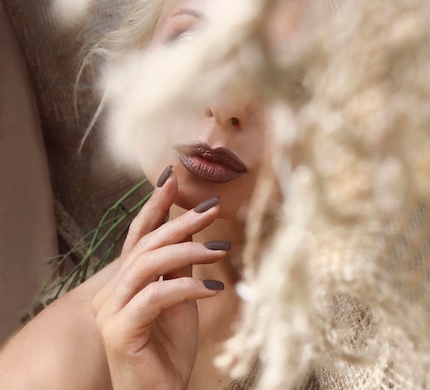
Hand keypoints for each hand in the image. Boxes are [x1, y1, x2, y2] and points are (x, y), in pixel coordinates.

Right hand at [93, 167, 226, 389]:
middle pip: (144, 245)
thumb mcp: (181, 300)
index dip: (154, 207)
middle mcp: (110, 293)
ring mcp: (110, 312)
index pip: (138, 237)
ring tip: (221, 249)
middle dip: (180, 223)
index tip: (172, 179)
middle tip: (212, 207)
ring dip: (187, 252)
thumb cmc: (169, 349)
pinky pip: (154, 297)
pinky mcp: (119, 331)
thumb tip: (192, 231)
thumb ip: (180, 268)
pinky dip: (185, 288)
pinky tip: (213, 290)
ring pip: (147, 265)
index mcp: (123, 282)